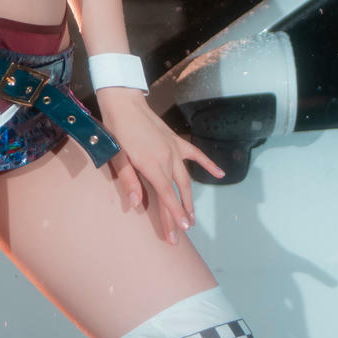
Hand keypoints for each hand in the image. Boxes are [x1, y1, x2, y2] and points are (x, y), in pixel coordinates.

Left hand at [97, 89, 224, 243]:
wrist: (125, 103)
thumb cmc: (116, 131)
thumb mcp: (117, 156)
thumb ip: (128, 180)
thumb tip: (137, 204)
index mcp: (151, 165)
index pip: (165, 196)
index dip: (173, 215)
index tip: (180, 231)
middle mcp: (168, 159)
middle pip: (176, 192)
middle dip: (180, 214)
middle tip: (183, 233)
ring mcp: (175, 150)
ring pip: (186, 179)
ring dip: (189, 199)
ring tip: (192, 216)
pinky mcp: (177, 141)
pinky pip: (196, 155)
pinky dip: (208, 164)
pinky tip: (220, 173)